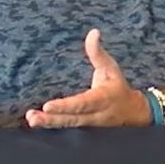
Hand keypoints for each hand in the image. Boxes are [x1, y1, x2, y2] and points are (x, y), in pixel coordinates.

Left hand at [25, 29, 150, 128]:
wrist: (133, 113)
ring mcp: (90, 126)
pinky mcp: (84, 131)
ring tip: (31, 121)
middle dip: (51, 119)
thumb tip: (93, 32)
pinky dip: (52, 129)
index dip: (65, 106)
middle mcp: (95, 115)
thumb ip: (98, 53)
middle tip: (32, 118)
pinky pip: (67, 131)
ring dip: (49, 125)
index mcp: (101, 99)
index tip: (47, 106)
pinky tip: (37, 125)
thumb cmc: (118, 87)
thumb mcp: (111, 68)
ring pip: (68, 128)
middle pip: (71, 120)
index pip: (82, 104)